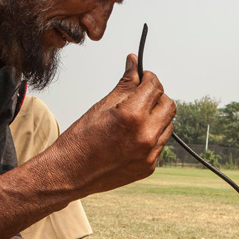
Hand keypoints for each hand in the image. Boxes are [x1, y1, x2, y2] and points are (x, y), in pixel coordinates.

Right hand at [44, 53, 174, 195]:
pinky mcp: (149, 167)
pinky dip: (151, 135)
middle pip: (168, 105)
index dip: (149, 78)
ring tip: (135, 118)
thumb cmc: (80, 140)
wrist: (70, 174)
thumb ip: (125, 85)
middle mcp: (146, 136)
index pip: (155, 87)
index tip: (142, 77)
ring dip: (157, 117)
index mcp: (133, 116)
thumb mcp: (102, 107)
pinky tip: (132, 136)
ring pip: (168, 125)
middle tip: (141, 95)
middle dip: (157, 96)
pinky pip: (160, 144)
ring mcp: (150, 154)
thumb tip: (134, 63)